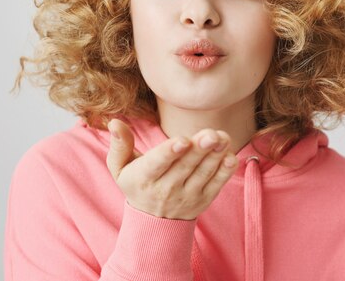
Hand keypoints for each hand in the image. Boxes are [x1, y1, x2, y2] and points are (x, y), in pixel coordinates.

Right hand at [106, 118, 238, 219]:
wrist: (153, 222)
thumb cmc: (136, 183)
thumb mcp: (119, 167)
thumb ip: (119, 144)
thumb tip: (114, 122)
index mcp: (143, 178)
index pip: (157, 164)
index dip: (170, 152)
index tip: (183, 140)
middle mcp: (165, 189)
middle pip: (184, 166)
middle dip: (199, 149)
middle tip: (211, 134)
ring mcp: (187, 196)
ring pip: (202, 174)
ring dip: (214, 156)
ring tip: (222, 138)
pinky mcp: (203, 200)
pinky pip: (216, 185)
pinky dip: (224, 172)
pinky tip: (230, 157)